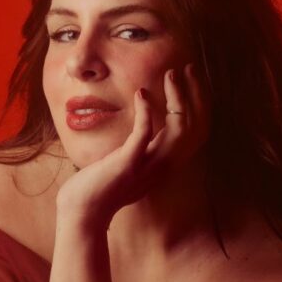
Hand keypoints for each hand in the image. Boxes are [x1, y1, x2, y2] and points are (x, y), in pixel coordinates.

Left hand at [55, 63, 209, 229]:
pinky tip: (141, 94)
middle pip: (196, 128)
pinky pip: (144, 134)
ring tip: (172, 75)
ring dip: (178, 99)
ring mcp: (147, 166)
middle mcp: (163, 167)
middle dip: (197, 96)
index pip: (195, 133)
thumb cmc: (99, 188)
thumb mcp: (126, 167)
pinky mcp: (128, 164)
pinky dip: (146, 112)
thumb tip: (138, 135)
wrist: (82, 212)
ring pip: (179, 129)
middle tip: (188, 69)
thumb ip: (138, 152)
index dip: (199, 105)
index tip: (191, 81)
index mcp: (165, 166)